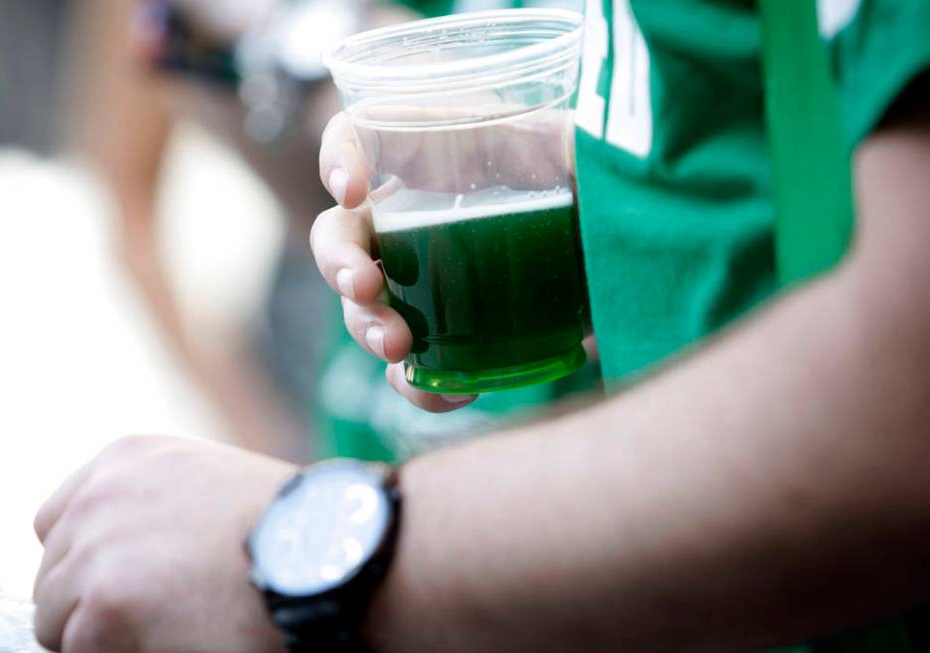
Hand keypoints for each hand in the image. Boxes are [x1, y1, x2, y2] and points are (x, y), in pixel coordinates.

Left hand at [33, 435, 293, 652]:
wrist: (325, 548)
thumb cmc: (289, 523)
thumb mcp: (209, 482)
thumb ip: (154, 504)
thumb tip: (127, 558)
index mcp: (125, 459)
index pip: (58, 522)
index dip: (90, 559)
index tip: (126, 582)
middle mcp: (98, 495)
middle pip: (53, 574)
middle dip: (93, 599)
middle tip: (158, 612)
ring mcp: (96, 549)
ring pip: (58, 620)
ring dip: (103, 632)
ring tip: (172, 624)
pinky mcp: (103, 605)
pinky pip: (81, 652)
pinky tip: (176, 635)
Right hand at [311, 111, 575, 411]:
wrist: (630, 261)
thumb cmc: (605, 192)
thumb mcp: (592, 150)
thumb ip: (580, 141)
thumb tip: (576, 152)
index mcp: (438, 153)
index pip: (361, 135)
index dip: (337, 154)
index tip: (353, 190)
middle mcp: (416, 215)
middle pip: (342, 232)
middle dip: (338, 260)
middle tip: (364, 287)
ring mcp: (424, 281)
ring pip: (363, 305)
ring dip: (365, 326)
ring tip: (396, 346)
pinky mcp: (449, 335)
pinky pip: (409, 366)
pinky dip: (418, 385)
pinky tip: (455, 393)